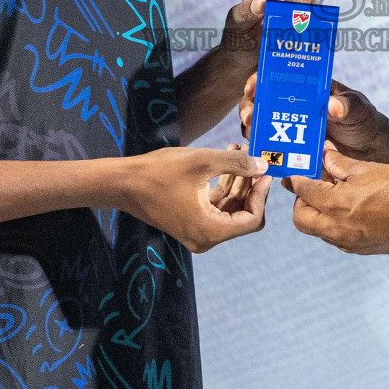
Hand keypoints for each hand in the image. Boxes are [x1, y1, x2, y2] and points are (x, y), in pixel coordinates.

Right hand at [121, 146, 270, 252]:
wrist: (122, 183)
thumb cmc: (159, 173)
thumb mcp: (203, 162)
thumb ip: (237, 164)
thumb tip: (263, 165)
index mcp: (211, 231)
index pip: (252, 220)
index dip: (262, 195)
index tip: (265, 171)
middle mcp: (206, 238)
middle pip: (242, 215)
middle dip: (250, 185)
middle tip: (256, 158)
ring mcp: (197, 231)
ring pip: (229, 208)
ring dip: (238, 181)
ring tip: (241, 150)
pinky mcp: (189, 221)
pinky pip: (214, 205)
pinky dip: (223, 184)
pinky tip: (227, 158)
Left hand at [220, 0, 315, 67]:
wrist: (244, 64)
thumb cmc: (238, 37)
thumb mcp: (236, 23)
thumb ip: (246, 10)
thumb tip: (264, 0)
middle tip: (285, 8)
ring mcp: (296, 13)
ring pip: (311, 2)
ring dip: (304, 12)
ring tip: (292, 26)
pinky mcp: (305, 30)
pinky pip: (317, 23)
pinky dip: (313, 28)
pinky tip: (302, 37)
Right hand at [239, 75, 384, 159]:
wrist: (369, 150)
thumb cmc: (362, 120)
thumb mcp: (358, 109)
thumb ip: (348, 105)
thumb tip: (333, 106)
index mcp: (303, 89)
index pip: (273, 78)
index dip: (258, 80)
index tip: (252, 87)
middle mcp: (290, 107)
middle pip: (258, 103)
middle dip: (248, 108)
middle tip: (249, 118)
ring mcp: (288, 129)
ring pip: (260, 127)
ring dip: (252, 132)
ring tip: (254, 140)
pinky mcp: (291, 152)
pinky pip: (272, 151)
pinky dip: (265, 154)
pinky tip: (264, 159)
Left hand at [286, 147, 388, 254]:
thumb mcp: (367, 169)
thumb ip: (339, 164)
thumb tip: (325, 155)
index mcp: (335, 204)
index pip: (303, 191)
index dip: (296, 180)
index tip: (293, 175)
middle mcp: (337, 228)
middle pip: (301, 219)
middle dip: (301, 202)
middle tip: (313, 187)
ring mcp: (350, 242)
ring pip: (318, 231)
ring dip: (318, 214)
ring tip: (334, 196)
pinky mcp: (362, 249)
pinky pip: (337, 238)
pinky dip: (335, 224)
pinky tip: (350, 209)